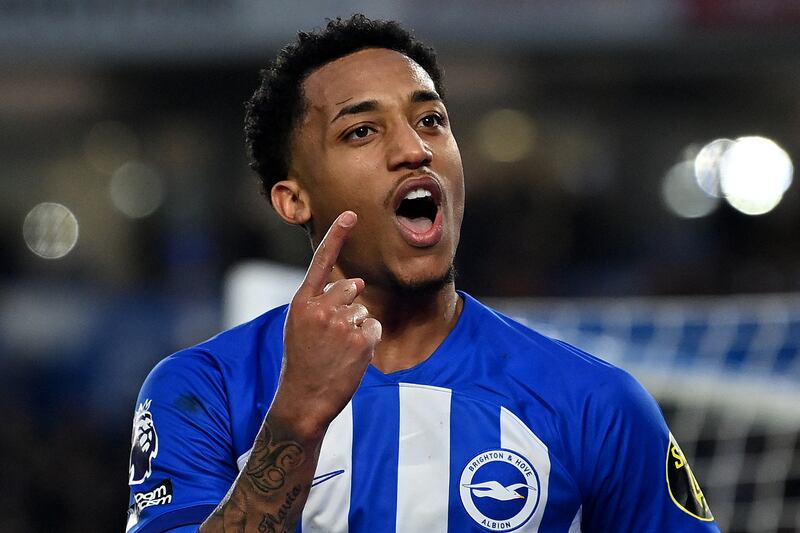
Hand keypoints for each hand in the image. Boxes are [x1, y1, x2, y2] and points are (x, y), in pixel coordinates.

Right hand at [270, 211, 381, 439]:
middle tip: (333, 336)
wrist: (303, 400)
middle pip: (352, 287)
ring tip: (338, 350)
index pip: (322, 261)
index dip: (338, 235)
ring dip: (357, 327)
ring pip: (363, 310)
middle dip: (350, 304)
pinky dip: (367, 341)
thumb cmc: (303, 362)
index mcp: (302, 302)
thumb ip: (324, 301)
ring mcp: (342, 323)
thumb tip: (361, 282)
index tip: (351, 214)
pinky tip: (351, 357)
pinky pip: (374, 328)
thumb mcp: (301, 326)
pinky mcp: (361, 340)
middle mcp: (321, 308)